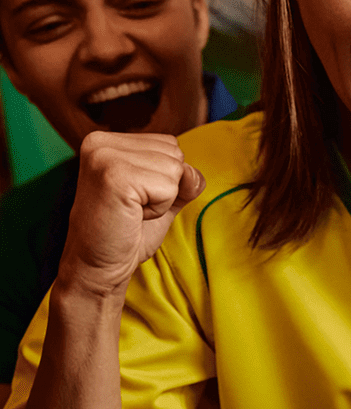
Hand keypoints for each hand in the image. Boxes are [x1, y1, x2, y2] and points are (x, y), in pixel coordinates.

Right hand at [58, 131, 205, 298]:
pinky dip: (159, 208)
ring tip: (131, 211)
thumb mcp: (161, 196)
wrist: (98, 267)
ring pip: (175, 169)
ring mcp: (105, 157)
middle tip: (132, 208)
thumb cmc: (126, 232)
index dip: (163, 178)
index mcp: (106, 140)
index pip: (170, 144)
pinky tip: (132, 216)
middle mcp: (100, 142)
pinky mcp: (115, 177)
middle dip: (165, 187)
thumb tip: (194, 174)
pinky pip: (169, 187)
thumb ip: (183, 178)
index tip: (133, 198)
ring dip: (162, 199)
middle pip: (175, 154)